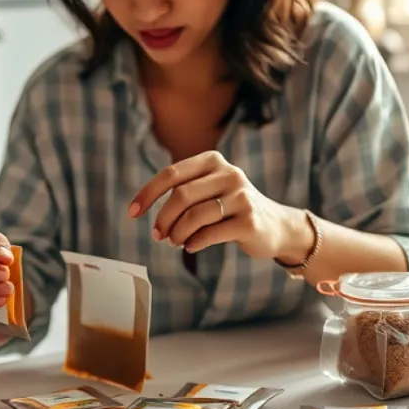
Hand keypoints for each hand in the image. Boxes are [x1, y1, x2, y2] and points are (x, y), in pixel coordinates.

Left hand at [130, 151, 308, 259]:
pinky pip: (210, 234)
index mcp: (213, 161)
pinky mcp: (249, 221)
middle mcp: (229, 174)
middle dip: (163, 219)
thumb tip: (147, 212)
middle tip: (158, 236)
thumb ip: (183, 193)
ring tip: (174, 242)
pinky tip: (191, 247)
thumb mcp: (209, 190)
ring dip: (177, 234)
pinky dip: (194, 243)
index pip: (171, 173)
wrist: (277, 226)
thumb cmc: (232, 209)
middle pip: (181, 196)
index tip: (132, 213)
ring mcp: (241, 197)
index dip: (147, 194)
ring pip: (194, 216)